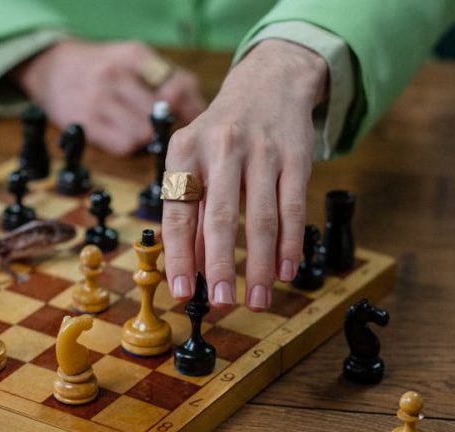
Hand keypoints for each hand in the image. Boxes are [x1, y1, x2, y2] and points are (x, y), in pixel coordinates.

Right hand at [10, 39, 205, 154]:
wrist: (52, 69)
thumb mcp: (137, 60)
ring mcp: (98, 101)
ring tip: (146, 132)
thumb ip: (171, 80)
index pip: (177, 89)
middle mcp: (115, 75)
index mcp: (134, 57)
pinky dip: (132, 146)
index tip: (194, 122)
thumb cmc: (105, 68)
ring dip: (150, 139)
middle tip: (169, 131)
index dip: (190, 112)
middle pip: (162, 115)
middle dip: (171, 127)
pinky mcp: (87, 124)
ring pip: (143, 134)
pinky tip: (128, 136)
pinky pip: (124, 146)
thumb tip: (202, 113)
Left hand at [162, 40, 327, 309]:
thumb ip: (193, 213)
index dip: (180, 256)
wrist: (269, 84)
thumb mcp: (195, 161)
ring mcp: (262, 152)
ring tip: (258, 300)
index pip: (178, 213)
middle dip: (221, 267)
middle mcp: (221, 148)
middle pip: (220, 218)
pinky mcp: (295, 157)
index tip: (183, 291)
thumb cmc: (222, 134)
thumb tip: (193, 267)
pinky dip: (290, 244)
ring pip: (261, 218)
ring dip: (261, 265)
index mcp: (185, 150)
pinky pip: (293, 208)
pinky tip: (286, 271)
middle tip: (222, 304)